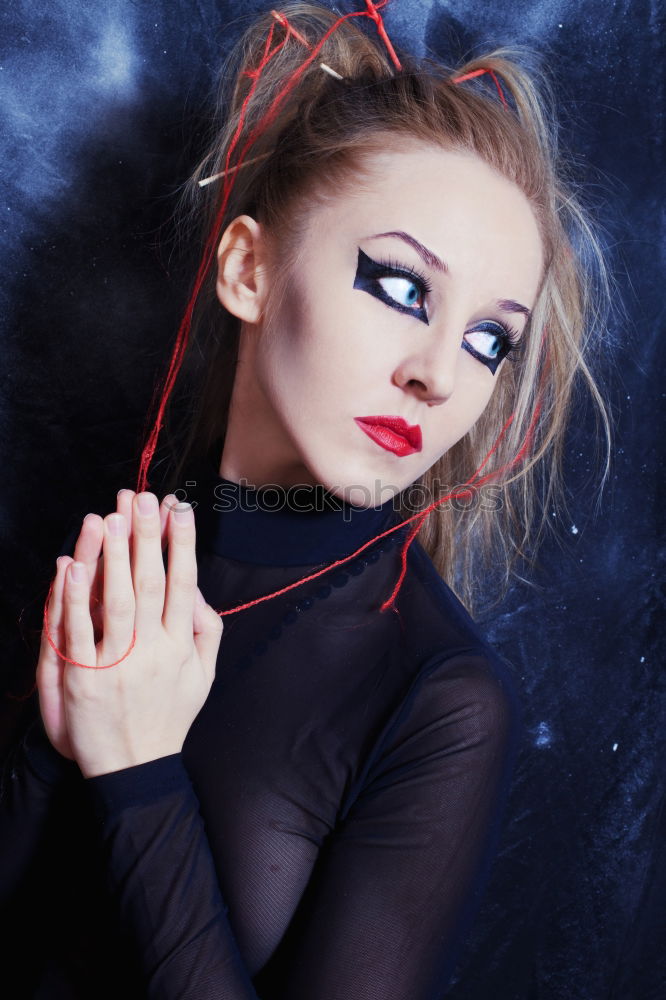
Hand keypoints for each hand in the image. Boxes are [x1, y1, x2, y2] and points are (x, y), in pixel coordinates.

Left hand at [37, 492, 222, 775]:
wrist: (134, 767)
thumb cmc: (169, 716)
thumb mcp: (203, 676)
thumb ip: (206, 630)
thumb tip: (197, 589)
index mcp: (182, 647)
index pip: (183, 584)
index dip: (181, 543)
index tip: (178, 509)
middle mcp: (153, 652)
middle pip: (151, 584)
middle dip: (146, 536)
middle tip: (141, 497)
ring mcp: (117, 664)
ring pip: (115, 601)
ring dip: (113, 555)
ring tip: (111, 516)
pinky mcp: (83, 677)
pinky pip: (77, 631)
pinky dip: (75, 596)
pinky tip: (74, 564)